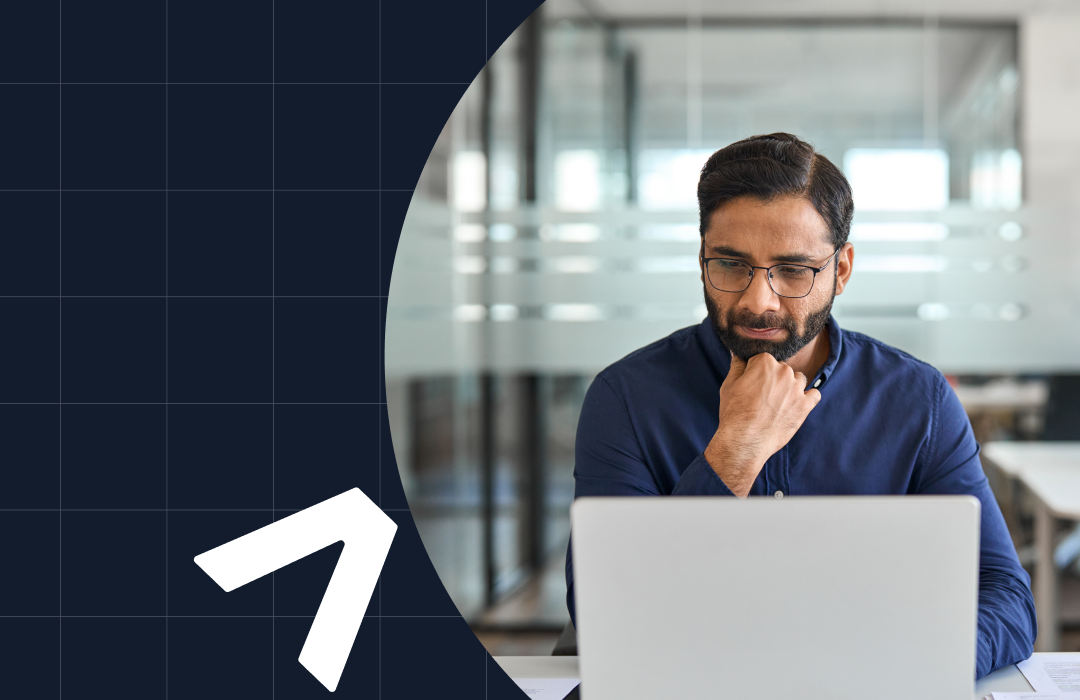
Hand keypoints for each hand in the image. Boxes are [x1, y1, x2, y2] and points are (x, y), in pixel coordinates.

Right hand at [703, 353, 821, 496]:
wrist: (745, 441)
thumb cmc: (734, 412)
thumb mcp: (729, 385)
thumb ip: (737, 366)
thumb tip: (738, 355)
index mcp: (764, 362)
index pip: (763, 359)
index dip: (755, 371)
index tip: (751, 383)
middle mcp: (784, 371)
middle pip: (781, 369)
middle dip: (773, 379)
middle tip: (762, 396)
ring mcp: (797, 388)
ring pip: (798, 379)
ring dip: (790, 387)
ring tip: (778, 402)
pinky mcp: (805, 405)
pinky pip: (814, 395)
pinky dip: (807, 398)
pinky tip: (796, 405)